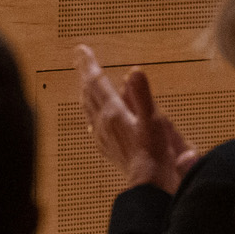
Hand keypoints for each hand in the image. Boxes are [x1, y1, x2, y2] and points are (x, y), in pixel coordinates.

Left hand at [79, 45, 198, 192]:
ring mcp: (102, 136)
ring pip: (89, 108)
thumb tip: (134, 71)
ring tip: (85, 83)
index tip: (82, 50)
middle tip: (81, 59)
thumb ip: (142, 95)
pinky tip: (92, 116)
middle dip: (85, 75)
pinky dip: (92, 112)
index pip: (97, 83)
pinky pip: (93, 124)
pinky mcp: (106, 147)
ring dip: (86, 92)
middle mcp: (102, 123)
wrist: (148, 184)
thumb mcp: (153, 120)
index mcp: (113, 113)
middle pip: (89, 93)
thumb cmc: (153, 153)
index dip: (89, 65)